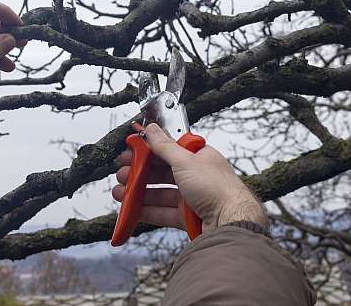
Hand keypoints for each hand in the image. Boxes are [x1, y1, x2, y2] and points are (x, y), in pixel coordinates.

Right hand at [112, 123, 267, 232]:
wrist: (231, 223)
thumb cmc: (216, 188)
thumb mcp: (185, 161)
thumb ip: (164, 146)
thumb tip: (151, 128)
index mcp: (198, 157)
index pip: (169, 149)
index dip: (148, 149)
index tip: (130, 150)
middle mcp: (195, 176)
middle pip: (161, 172)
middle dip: (138, 172)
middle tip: (121, 172)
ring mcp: (191, 197)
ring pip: (159, 192)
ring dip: (138, 191)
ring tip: (119, 192)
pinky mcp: (187, 217)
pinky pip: (162, 212)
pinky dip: (146, 210)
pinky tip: (131, 208)